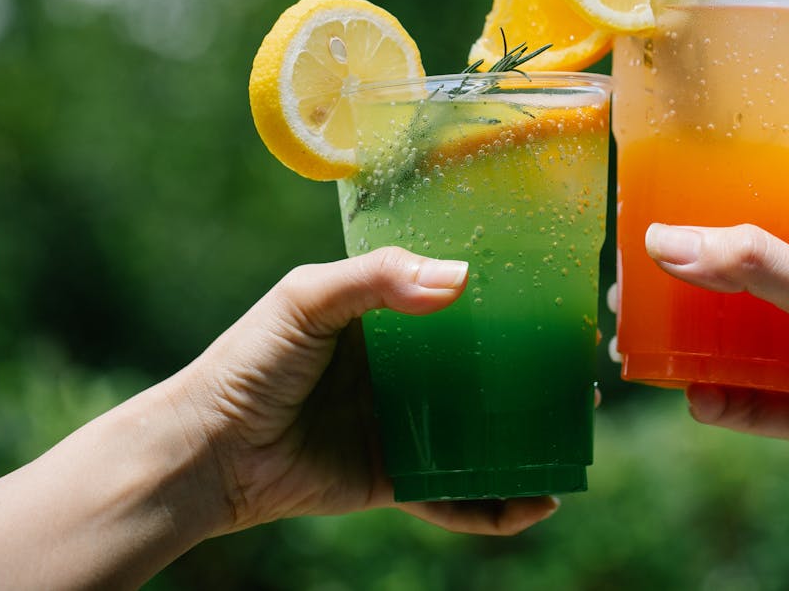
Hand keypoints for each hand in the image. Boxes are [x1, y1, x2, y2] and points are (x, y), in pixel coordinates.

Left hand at [167, 246, 559, 535]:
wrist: (206, 451)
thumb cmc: (249, 362)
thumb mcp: (308, 299)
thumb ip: (377, 280)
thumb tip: (460, 280)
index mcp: (389, 320)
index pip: (461, 307)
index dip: (509, 307)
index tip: (559, 307)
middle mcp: (404, 374)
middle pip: (484, 374)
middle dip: (534, 379)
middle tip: (582, 380)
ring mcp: (402, 429)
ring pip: (479, 436)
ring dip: (526, 442)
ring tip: (572, 444)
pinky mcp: (395, 480)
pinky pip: (454, 497)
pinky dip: (494, 507)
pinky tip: (532, 505)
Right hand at [638, 223, 788, 498]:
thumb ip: (754, 266)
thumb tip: (668, 241)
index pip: (779, 235)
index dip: (722, 234)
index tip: (665, 234)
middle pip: (753, 296)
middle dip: (697, 299)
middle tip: (635, 296)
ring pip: (751, 352)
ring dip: (702, 352)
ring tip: (642, 349)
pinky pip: (763, 405)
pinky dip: (729, 402)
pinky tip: (695, 399)